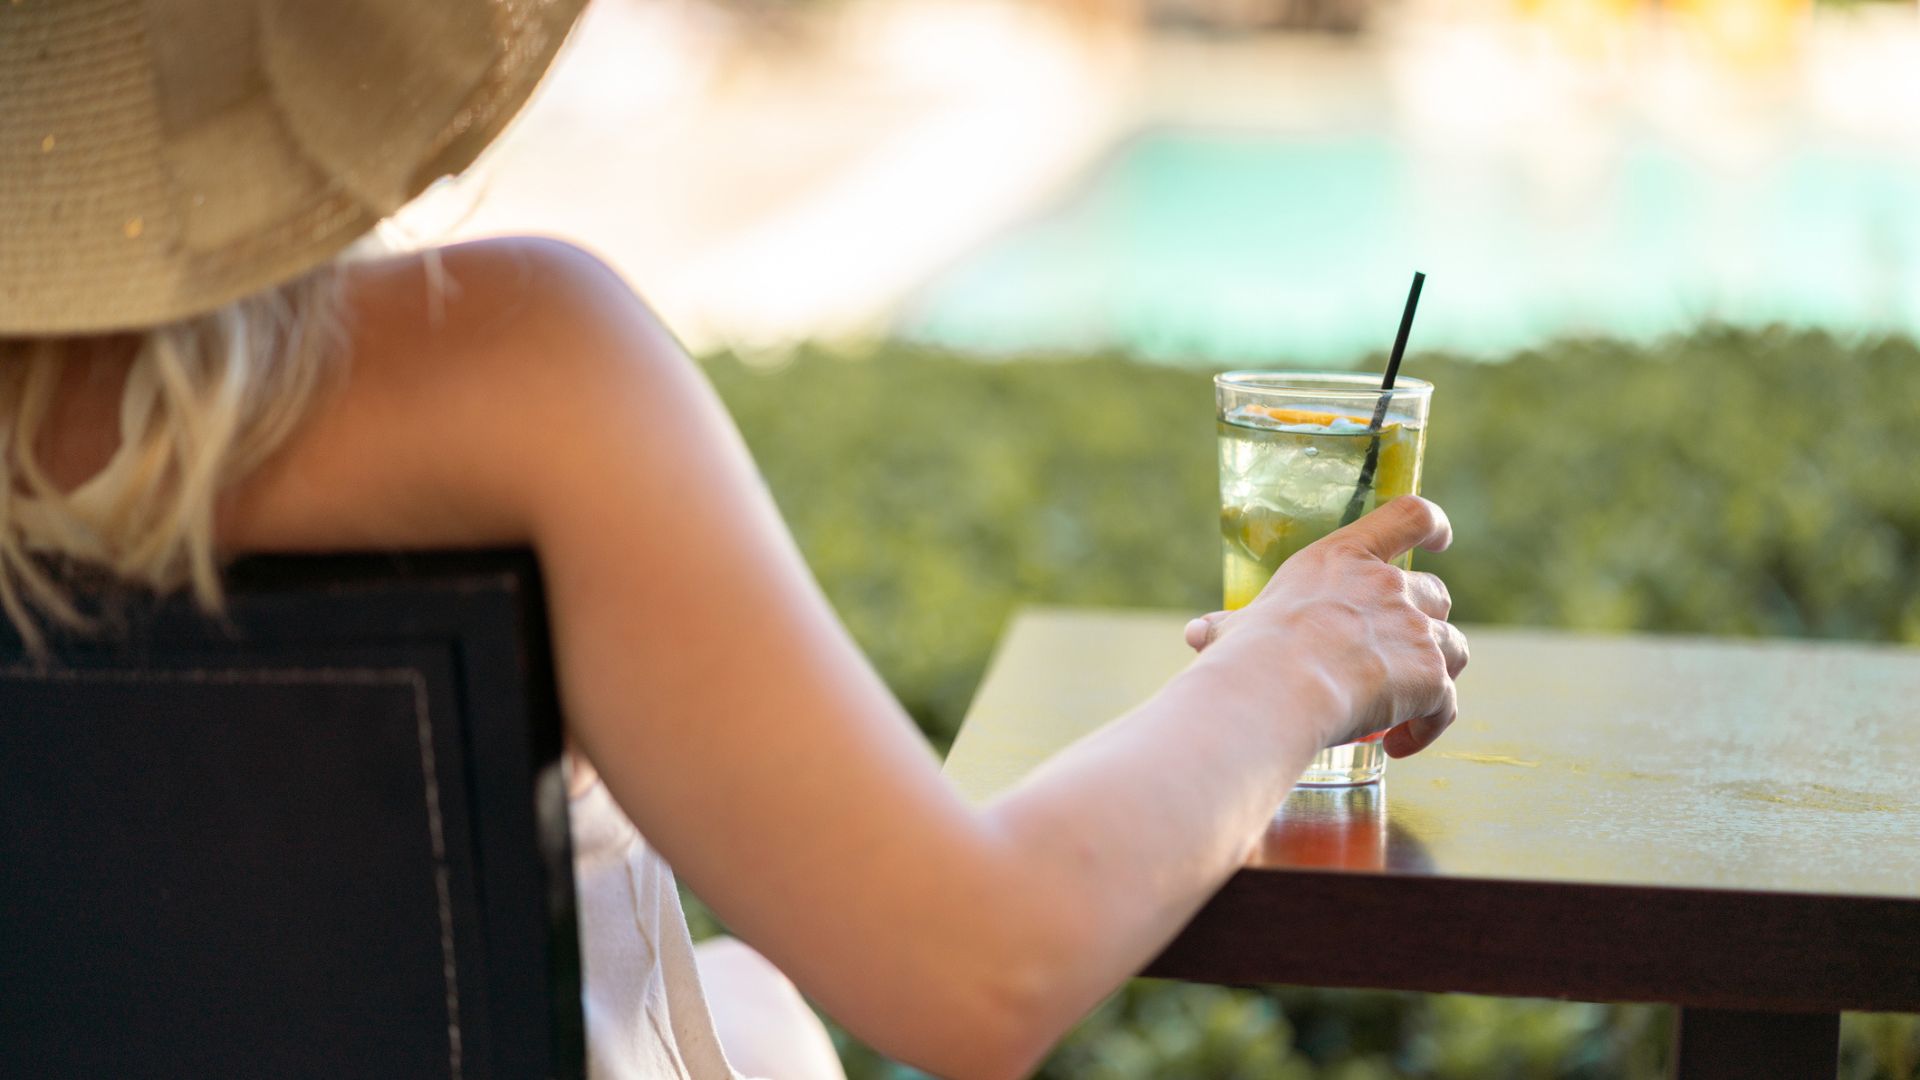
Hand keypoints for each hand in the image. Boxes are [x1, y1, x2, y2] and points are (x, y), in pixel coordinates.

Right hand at [1184, 496, 1468, 757]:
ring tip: (1404, 707)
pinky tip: (1399, 746)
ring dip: (1436, 673)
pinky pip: (1445, 705)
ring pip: (1453, 647)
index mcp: (1342, 559)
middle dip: (1426, 623)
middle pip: (1436, 592)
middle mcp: (1387, 586)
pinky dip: (1429, 726)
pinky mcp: (1430, 675)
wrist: (1276, 688)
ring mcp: (1414, 629)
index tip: (1440, 539)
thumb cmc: (1249, 653)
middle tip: (1397, 656)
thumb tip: (1198, 635)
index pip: (1406, 516)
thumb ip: (1229, 628)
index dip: (1431, 525)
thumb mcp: (1237, 629)